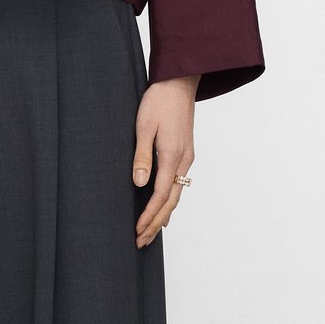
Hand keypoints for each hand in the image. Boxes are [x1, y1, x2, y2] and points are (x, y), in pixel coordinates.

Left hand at [132, 74, 197, 248]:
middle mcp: (183, 161)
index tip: (138, 231)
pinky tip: (164, 205)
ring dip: (164, 214)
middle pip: (171, 201)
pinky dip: (170, 199)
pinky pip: (178, 183)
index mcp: (172, 155)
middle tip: (141, 241)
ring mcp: (187, 157)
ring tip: (151, 231)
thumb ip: (142, 156)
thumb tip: (139, 185)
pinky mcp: (185, 151)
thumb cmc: (158, 100)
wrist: (179, 82)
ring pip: (177, 194)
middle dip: (156, 223)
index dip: (149, 216)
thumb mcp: (144, 125)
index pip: (160, 196)